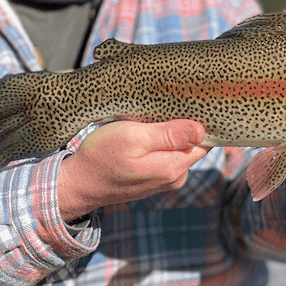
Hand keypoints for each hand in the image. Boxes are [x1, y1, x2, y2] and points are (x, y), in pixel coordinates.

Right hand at [57, 119, 208, 220]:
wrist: (79, 182)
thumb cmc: (101, 156)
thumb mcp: (132, 137)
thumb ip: (168, 134)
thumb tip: (201, 130)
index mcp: (173, 167)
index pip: (206, 140)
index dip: (200, 119)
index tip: (189, 102)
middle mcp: (175, 177)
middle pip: (194, 143)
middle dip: (183, 124)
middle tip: (162, 106)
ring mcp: (166, 179)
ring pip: (180, 147)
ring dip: (168, 131)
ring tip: (148, 119)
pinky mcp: (156, 178)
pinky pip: (167, 153)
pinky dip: (159, 141)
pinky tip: (144, 132)